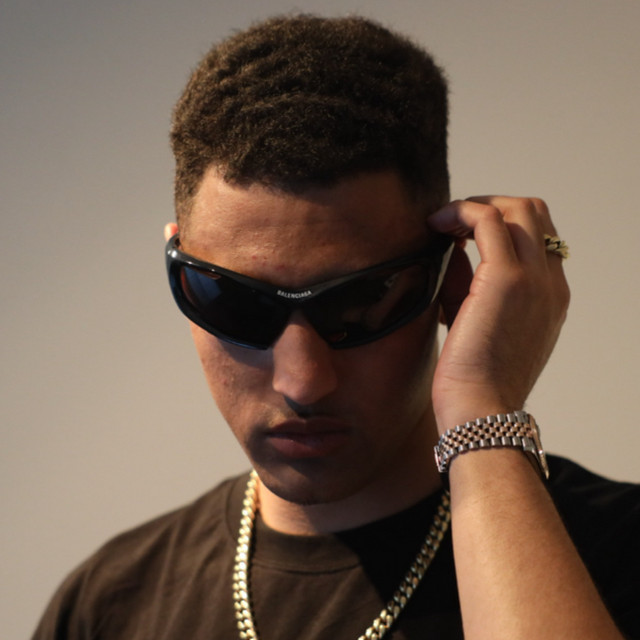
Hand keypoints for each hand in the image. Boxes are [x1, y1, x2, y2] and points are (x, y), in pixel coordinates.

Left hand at [428, 196, 569, 432]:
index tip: (463, 233)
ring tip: (443, 222)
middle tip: (454, 222)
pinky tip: (436, 225)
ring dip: (475, 206)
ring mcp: (534, 278)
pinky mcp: (506, 278)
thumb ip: (475, 288)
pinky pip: (487, 220)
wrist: (481, 411)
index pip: (538, 237)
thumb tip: (452, 251)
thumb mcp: (484, 326)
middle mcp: (551, 283)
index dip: (501, 224)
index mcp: (551, 297)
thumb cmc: (475, 379)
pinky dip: (461, 212)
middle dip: (491, 205)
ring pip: (517, 208)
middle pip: (534, 213)